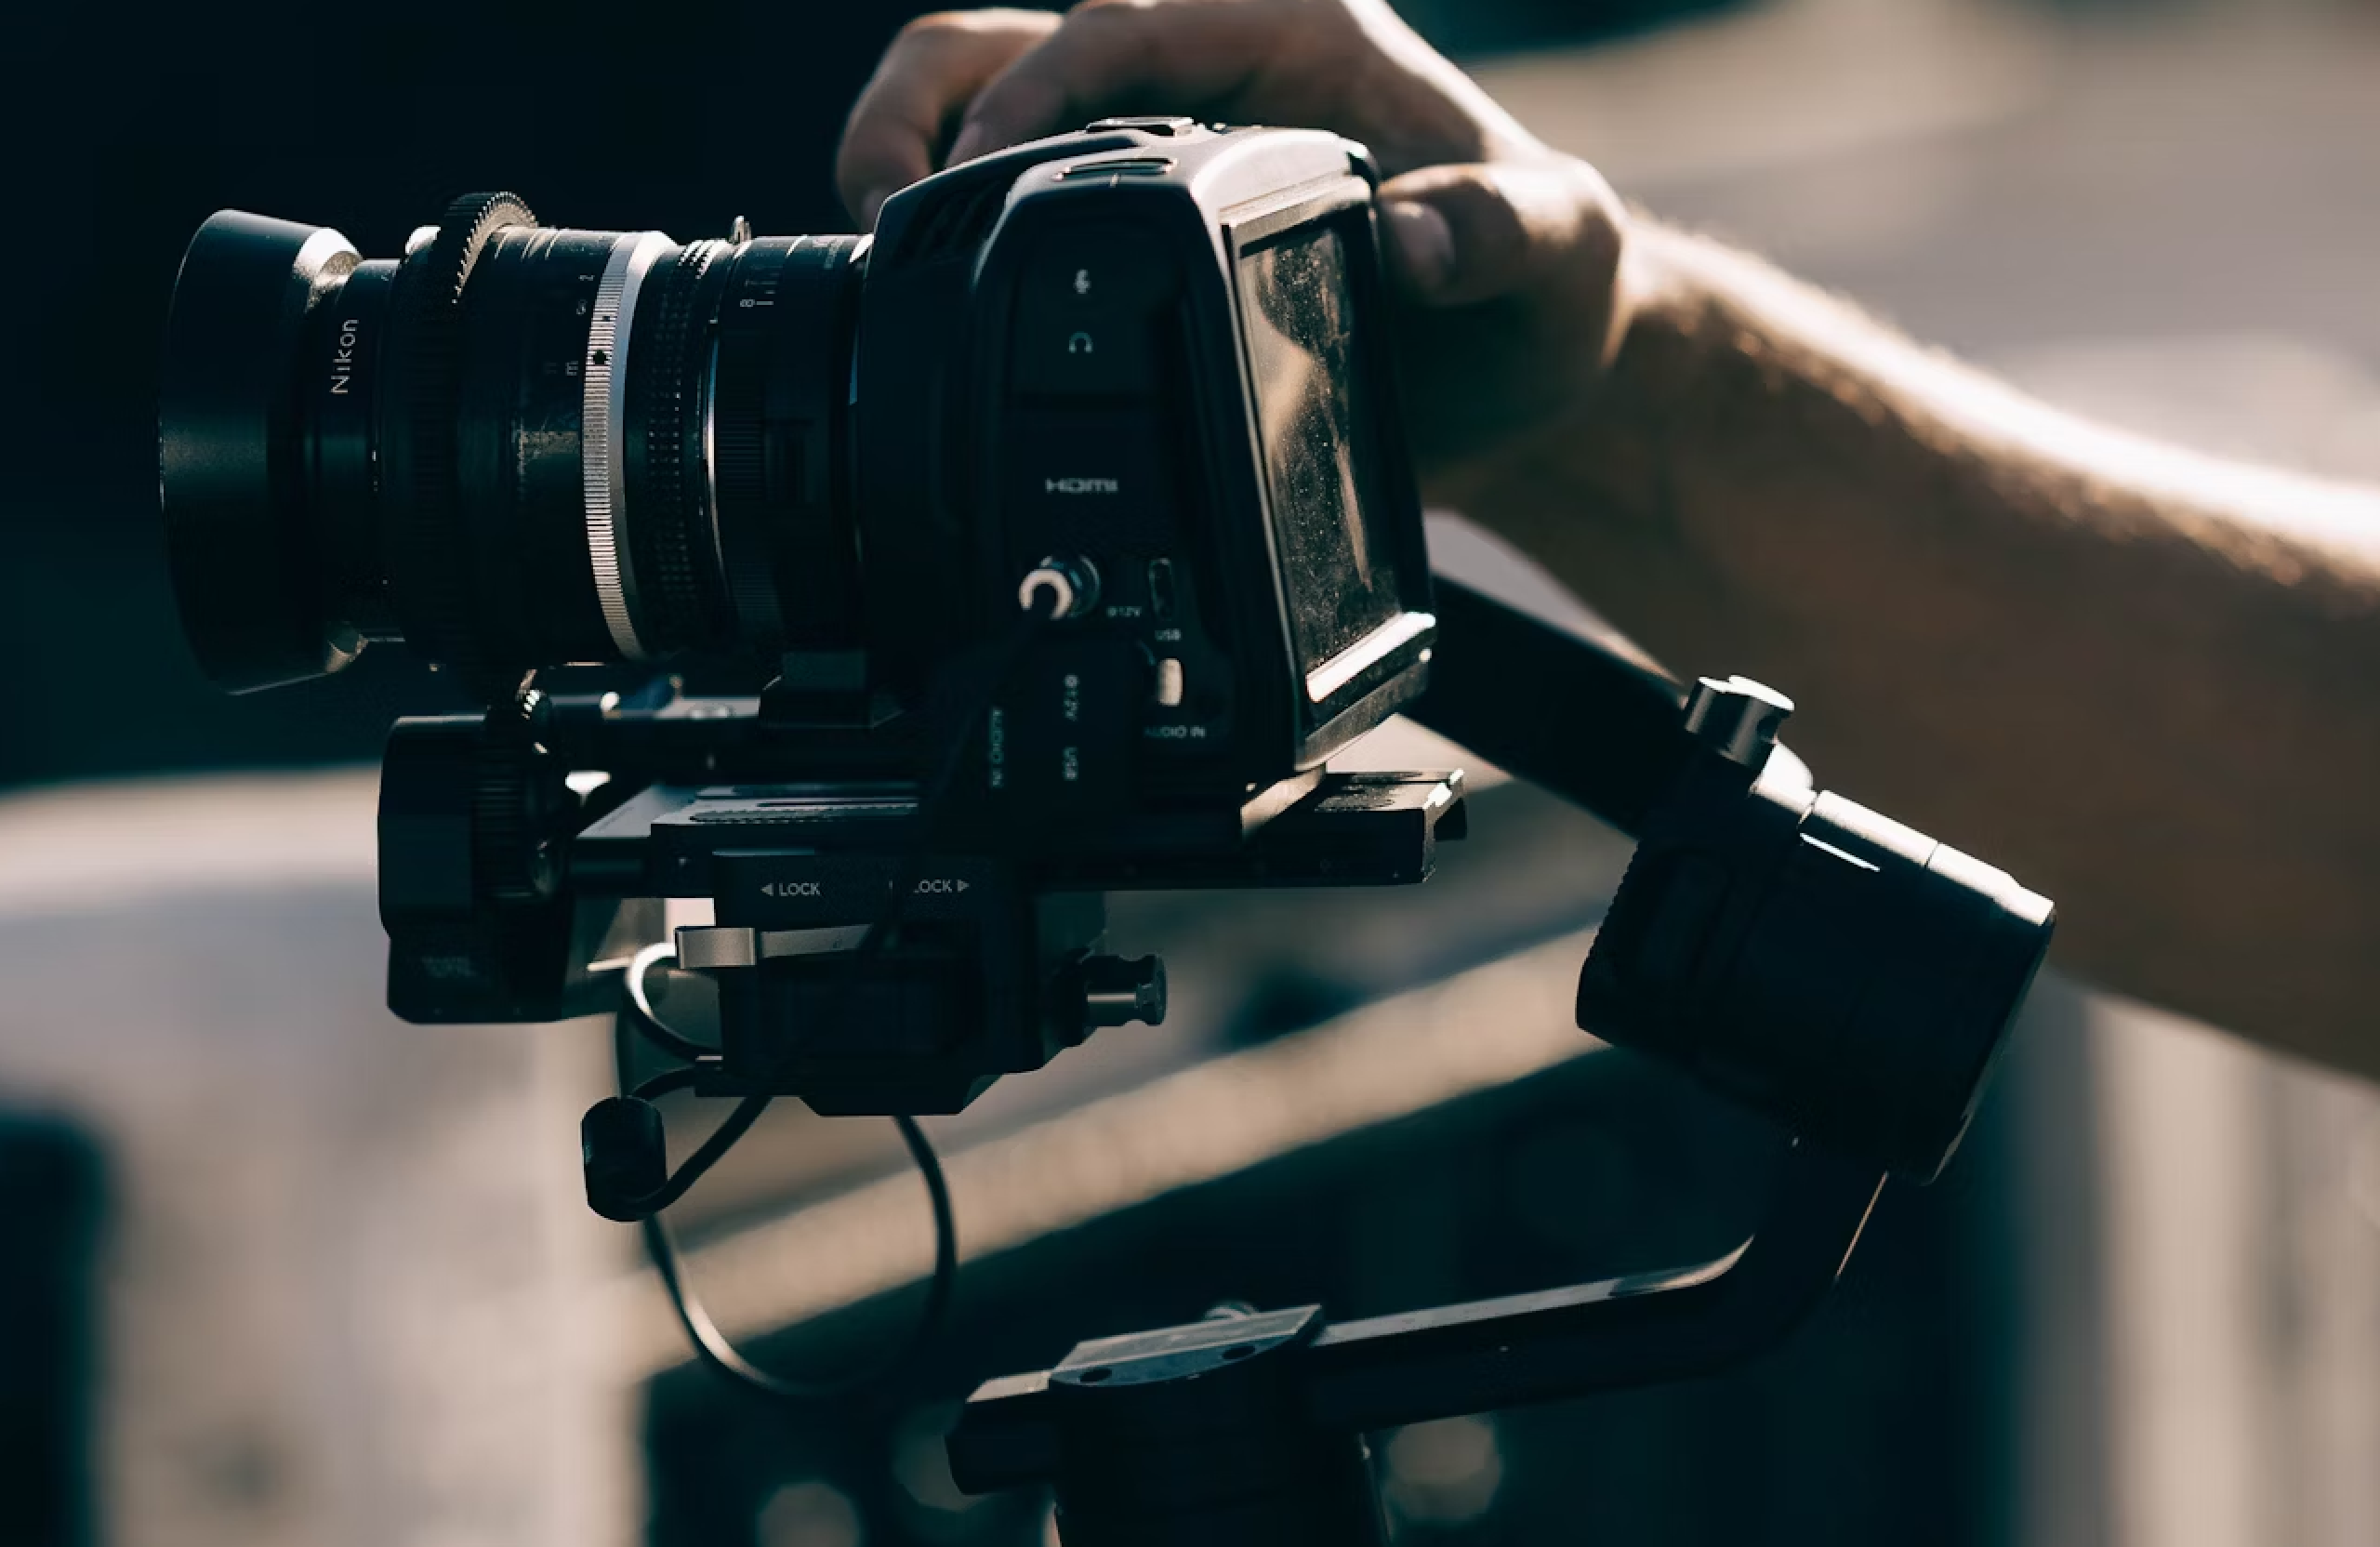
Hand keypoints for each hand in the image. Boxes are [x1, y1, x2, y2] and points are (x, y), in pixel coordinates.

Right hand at [836, 0, 1632, 475]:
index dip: (1033, 88)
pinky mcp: (1132, 219)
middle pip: (1013, 42)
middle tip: (893, 216)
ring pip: (982, 102)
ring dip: (909, 155)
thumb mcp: (1557, 253)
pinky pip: (1006, 197)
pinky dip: (947, 225)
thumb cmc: (1548, 292)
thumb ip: (1501, 233)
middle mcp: (1211, 74)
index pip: (1125, 21)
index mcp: (1295, 36)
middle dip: (925, 112)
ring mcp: (1159, 146)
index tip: (981, 173)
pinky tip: (933, 297)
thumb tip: (1418, 241)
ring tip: (886, 254)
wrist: (1527, 372)